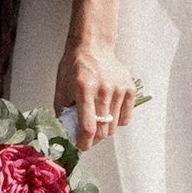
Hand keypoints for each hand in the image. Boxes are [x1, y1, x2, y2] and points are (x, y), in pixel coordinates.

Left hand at [58, 29, 138, 146]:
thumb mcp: (61, 87)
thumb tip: (67, 134)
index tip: (81, 146)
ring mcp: (119, 89)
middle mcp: (103, 89)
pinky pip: (125, 118)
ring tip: (96, 119)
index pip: (87, 126)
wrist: (93, 46)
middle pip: (103, 131)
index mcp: (84, 88)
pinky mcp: (130, 89)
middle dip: (93, 139)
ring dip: (104, 130)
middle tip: (87, 136)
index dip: (84, 142)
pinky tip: (108, 112)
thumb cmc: (75, 66)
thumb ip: (63, 112)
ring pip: (114, 127)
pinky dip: (116, 121)